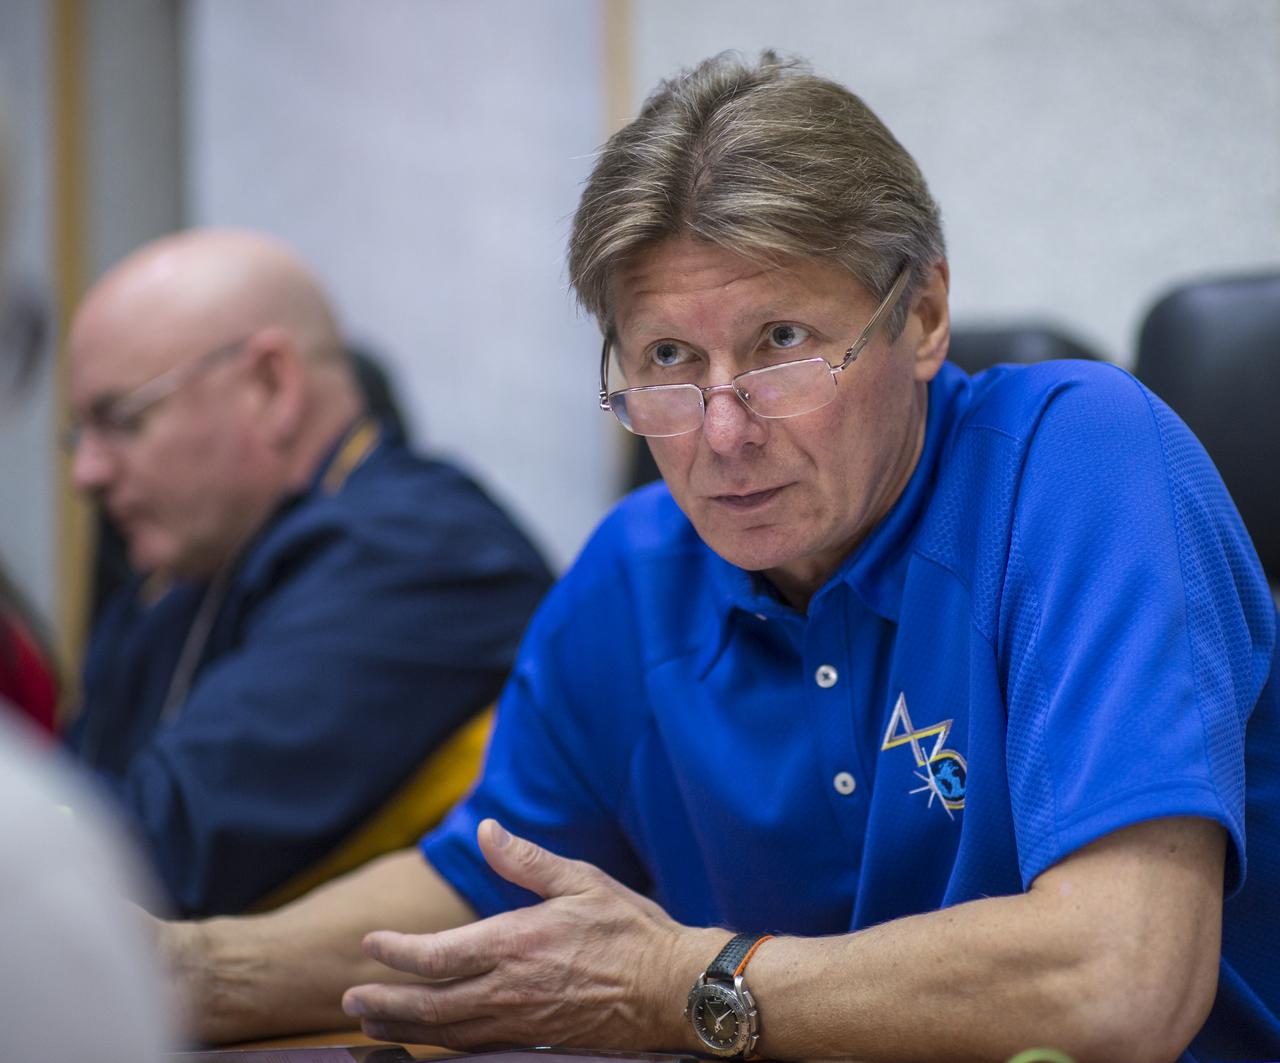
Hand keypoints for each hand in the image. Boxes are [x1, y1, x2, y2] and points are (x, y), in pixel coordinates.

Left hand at [342, 819, 722, 1049]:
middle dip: (385, 1001)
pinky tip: (433, 1040)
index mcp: (516, 943)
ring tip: (373, 1023)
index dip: (397, 951)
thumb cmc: (630, 929)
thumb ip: (525, 860)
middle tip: (350, 997)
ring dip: (405, 1028)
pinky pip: (477, 1048)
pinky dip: (444, 1045)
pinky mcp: (537, 1042)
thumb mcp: (580, 880)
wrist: (674, 989)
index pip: (437, 954)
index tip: (370, 943)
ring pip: (448, 1033)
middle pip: (430, 1004)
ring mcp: (522, 1023)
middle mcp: (510, 989)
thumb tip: (486, 829)